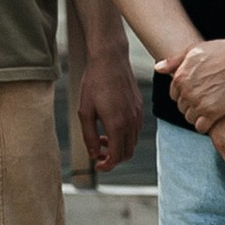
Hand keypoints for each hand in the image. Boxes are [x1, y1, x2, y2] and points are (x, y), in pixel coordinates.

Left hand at [72, 37, 141, 175]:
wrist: (110, 59)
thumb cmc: (94, 83)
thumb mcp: (84, 111)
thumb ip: (89, 136)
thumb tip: (94, 154)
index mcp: (117, 124)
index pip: (117, 157)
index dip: (107, 166)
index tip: (97, 165)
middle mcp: (131, 121)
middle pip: (127, 153)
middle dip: (113, 158)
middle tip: (98, 154)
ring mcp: (138, 114)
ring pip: (133, 142)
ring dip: (119, 146)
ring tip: (102, 137)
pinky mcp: (139, 106)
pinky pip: (135, 129)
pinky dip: (125, 135)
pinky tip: (111, 126)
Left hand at [160, 34, 224, 131]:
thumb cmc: (218, 51)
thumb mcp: (192, 50)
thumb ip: (173, 61)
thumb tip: (157, 68)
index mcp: (179, 78)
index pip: (175, 95)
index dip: (185, 94)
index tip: (196, 92)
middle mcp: (186, 92)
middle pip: (182, 107)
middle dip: (191, 105)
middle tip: (205, 100)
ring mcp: (199, 103)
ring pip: (190, 118)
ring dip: (198, 115)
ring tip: (210, 108)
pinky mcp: (213, 112)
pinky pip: (201, 127)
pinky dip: (205, 125)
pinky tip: (213, 117)